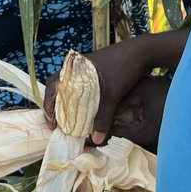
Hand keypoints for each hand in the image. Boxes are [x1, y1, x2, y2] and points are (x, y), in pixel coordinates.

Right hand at [44, 31, 185, 145]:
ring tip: (69, 120)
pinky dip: (78, 99)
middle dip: (55, 106)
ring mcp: (86, 70)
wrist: (141, 52)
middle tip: (58, 123)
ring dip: (67, 103)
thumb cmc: (123, 69)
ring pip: (69, 88)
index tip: (53, 124)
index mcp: (75, 70)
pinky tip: (84, 111)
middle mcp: (77, 69)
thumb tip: (96, 140)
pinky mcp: (95, 72)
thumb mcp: (113, 96)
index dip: (49, 106)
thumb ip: (103, 118)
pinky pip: (80, 87)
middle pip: (57, 88)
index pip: (52, 87)